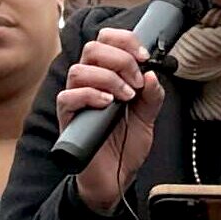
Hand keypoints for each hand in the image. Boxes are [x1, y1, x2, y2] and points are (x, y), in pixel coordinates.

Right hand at [58, 26, 159, 211]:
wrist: (115, 178)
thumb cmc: (125, 144)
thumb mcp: (148, 117)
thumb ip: (153, 95)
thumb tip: (152, 73)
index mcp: (106, 75)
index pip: (106, 40)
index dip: (125, 41)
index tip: (143, 57)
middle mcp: (88, 83)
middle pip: (92, 48)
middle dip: (119, 59)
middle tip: (136, 81)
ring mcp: (76, 101)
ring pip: (79, 70)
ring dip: (108, 78)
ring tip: (125, 98)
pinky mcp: (68, 119)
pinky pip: (68, 97)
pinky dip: (89, 95)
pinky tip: (107, 104)